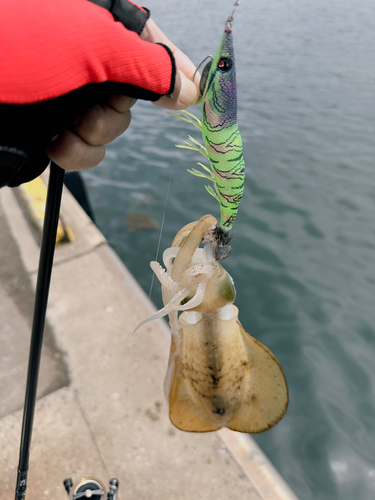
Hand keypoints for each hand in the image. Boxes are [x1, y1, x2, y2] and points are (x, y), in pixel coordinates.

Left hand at [47, 19, 199, 170]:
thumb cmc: (23, 49)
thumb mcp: (98, 48)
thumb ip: (152, 69)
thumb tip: (191, 91)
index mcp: (100, 25)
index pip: (151, 41)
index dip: (175, 67)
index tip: (196, 93)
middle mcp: (87, 59)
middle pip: (133, 92)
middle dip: (118, 109)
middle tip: (101, 101)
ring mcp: (70, 95)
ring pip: (112, 125)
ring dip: (96, 133)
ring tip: (70, 123)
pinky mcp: (55, 127)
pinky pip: (88, 150)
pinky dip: (77, 153)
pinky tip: (56, 143)